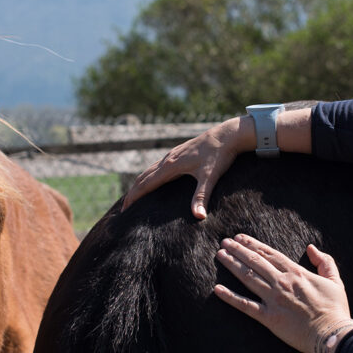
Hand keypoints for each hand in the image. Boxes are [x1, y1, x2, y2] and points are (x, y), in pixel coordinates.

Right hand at [121, 116, 250, 219]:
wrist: (228, 135)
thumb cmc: (219, 155)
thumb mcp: (210, 176)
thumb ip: (202, 196)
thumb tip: (198, 217)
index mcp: (171, 165)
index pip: (146, 183)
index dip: (134, 197)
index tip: (125, 209)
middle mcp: (168, 159)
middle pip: (144, 177)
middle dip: (133, 192)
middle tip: (125, 208)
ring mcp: (173, 154)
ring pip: (150, 170)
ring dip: (140, 183)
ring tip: (134, 196)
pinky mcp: (180, 152)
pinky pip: (158, 166)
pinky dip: (150, 175)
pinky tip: (154, 180)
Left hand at [213, 234, 352, 352]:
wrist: (332, 334)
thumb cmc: (335, 309)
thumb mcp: (335, 281)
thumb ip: (325, 262)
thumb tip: (312, 248)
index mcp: (297, 273)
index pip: (270, 254)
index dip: (253, 244)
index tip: (240, 238)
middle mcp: (282, 283)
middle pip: (256, 262)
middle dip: (238, 250)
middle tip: (224, 242)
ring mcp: (274, 300)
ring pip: (248, 277)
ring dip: (232, 265)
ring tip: (220, 255)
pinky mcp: (269, 318)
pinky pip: (246, 306)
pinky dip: (231, 297)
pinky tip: (217, 289)